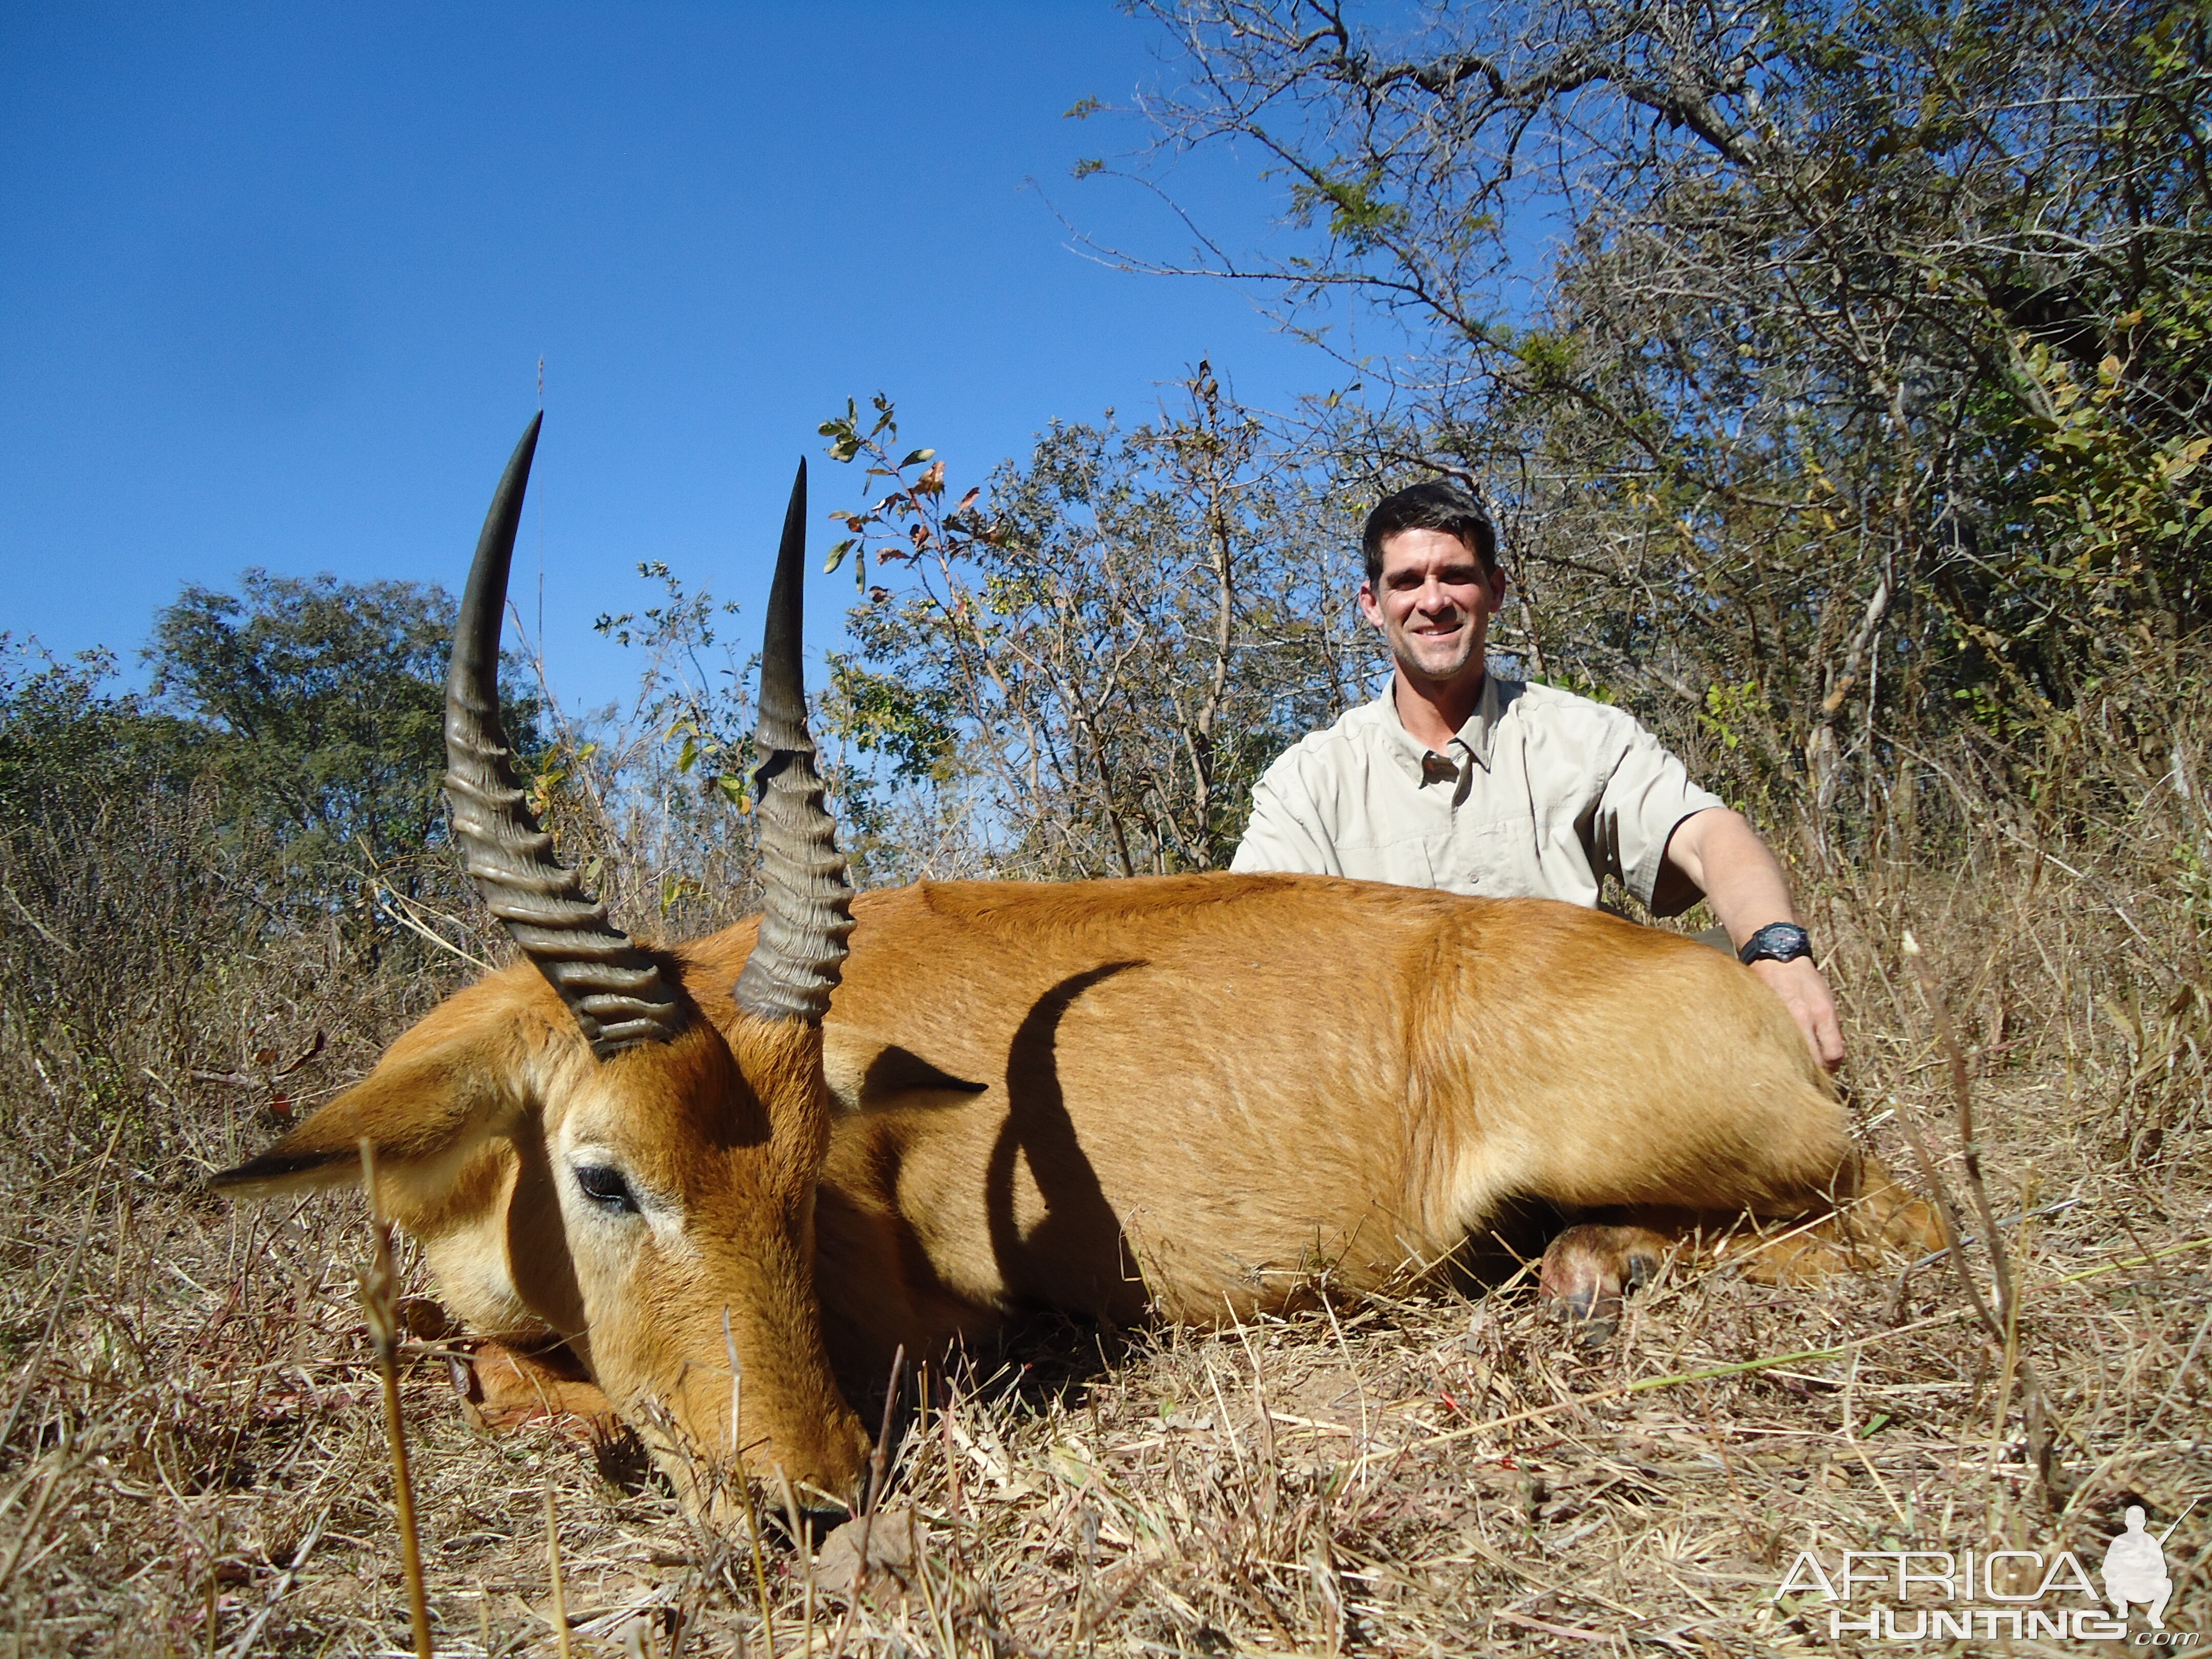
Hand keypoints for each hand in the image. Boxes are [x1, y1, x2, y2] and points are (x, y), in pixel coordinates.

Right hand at [1751, 955, 1844, 1071]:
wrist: (1776, 957)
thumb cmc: (1803, 979)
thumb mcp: (1825, 1000)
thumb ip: (1828, 1027)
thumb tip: (1830, 1057)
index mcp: (1822, 1013)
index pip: (1834, 1054)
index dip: (1832, 1067)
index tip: (1827, 1068)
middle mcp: (1802, 1018)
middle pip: (1813, 1062)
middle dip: (1814, 1071)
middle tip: (1810, 1073)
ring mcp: (1780, 1020)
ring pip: (1790, 1057)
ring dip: (1793, 1064)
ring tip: (1791, 1065)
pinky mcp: (1762, 1019)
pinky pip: (1770, 1045)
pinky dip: (1773, 1052)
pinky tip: (1774, 1051)